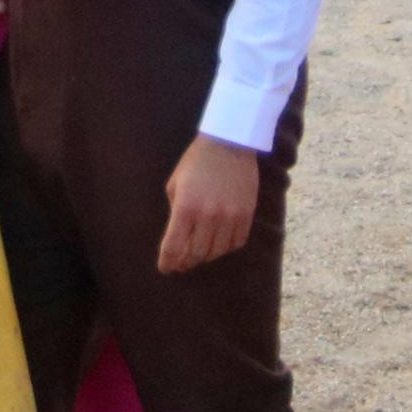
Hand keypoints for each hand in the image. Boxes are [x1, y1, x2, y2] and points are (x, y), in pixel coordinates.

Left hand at [158, 134, 260, 272]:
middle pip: (195, 255)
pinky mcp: (246, 215)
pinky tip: (218, 243)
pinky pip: (236, 243)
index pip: (173, 247)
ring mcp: (229, 217)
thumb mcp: (175, 184)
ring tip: (199, 253)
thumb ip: (175, 212)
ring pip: (216, 252)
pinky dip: (225, 248)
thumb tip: (176, 238)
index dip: (167, 262)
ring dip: (205, 256)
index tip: (165, 268)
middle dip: (185, 263)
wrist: (229, 143)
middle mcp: (208, 216)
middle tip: (182, 263)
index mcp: (185, 207)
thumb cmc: (196, 162)